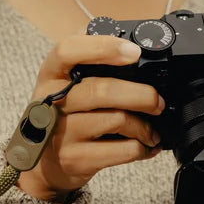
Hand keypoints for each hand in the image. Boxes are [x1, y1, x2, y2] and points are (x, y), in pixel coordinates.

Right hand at [17, 34, 164, 202]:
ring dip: (144, 126)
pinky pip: (121, 150)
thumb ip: (90, 57)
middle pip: (101, 90)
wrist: (46, 163)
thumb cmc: (65, 114)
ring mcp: (60, 133)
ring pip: (116, 120)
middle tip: (158, 101)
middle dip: (141, 94)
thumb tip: (127, 39)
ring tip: (152, 129)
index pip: (67, 50)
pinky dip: (142, 148)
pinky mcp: (74, 158)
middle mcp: (50, 101)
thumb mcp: (66, 82)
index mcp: (50, 73)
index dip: (102, 47)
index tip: (134, 52)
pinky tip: (145, 146)